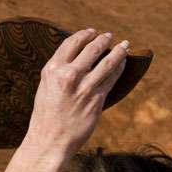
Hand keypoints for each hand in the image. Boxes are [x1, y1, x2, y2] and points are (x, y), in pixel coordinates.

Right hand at [24, 29, 129, 154]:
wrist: (50, 140)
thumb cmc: (46, 115)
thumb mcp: (46, 86)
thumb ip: (59, 70)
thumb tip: (77, 55)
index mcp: (52, 70)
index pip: (72, 43)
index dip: (85, 34)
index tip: (92, 32)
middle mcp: (69, 75)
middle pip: (92, 49)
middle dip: (104, 40)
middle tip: (110, 36)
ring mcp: (84, 87)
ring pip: (108, 62)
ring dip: (119, 51)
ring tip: (125, 45)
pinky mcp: (97, 99)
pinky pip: (112, 79)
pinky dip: (119, 68)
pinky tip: (122, 64)